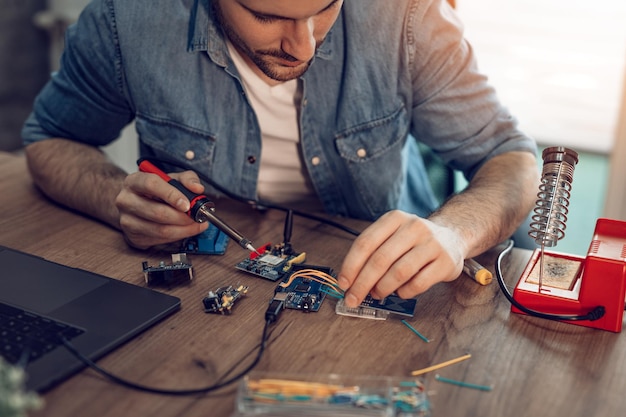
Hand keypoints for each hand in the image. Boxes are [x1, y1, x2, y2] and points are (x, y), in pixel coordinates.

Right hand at [115, 170, 208, 248]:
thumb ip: (187, 179)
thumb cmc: (156, 191)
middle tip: (197, 217)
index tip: (187, 204)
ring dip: (183, 229)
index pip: (151, 185)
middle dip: (183, 217)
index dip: (171, 195)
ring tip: (195, 224)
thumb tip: (197, 188)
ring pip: (160, 229)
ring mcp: (127, 220)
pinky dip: (177, 236)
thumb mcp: (172, 179)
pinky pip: (160, 239)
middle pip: (158, 212)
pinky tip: (184, 230)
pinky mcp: (133, 236)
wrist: (136, 204)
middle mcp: (126, 200)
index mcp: (134, 181)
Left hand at [337, 210, 464, 307]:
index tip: (343, 283)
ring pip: (399, 272)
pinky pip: (418, 283)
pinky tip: (400, 292)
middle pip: (380, 259)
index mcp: (394, 219)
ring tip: (377, 294)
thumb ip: (373, 253)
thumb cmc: (414, 241)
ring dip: (383, 288)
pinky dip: (404, 292)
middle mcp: (414, 227)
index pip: (365, 243)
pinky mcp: (446, 262)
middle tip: (354, 298)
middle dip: (363, 283)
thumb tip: (350, 281)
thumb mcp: (392, 235)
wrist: (452, 236)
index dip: (351, 266)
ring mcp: (432, 244)